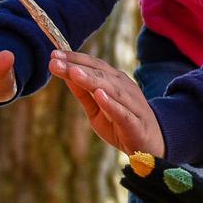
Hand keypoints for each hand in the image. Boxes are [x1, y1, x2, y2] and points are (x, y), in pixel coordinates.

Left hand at [50, 50, 164, 155]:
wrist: (149, 148)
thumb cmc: (120, 125)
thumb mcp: (96, 109)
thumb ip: (82, 92)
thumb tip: (65, 74)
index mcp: (116, 82)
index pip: (95, 66)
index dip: (75, 59)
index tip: (54, 54)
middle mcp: (125, 89)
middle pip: (100, 74)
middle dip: (77, 67)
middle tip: (55, 61)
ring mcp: (133, 105)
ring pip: (112, 90)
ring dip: (92, 80)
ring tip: (73, 72)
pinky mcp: (136, 124)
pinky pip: (123, 112)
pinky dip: (112, 103)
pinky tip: (99, 95)